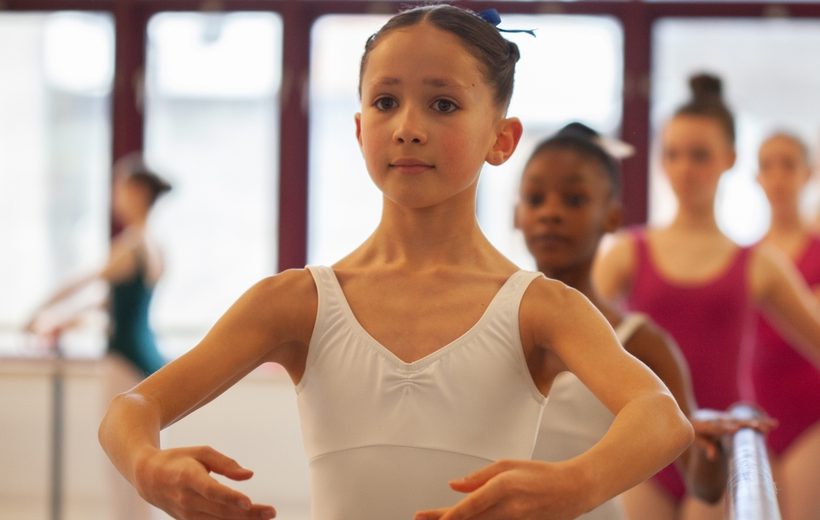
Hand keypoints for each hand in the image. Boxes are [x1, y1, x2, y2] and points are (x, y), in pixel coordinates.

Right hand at [134, 445, 275, 518]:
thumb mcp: (201, 452)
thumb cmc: (179, 460)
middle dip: (248, 514)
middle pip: (220, 510)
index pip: (211, 491)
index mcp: (188, 477)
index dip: (230, 498)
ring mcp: (186, 514)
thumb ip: (226, 463)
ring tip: (266, 518)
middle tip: (271, 512)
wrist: (148, 478)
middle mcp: (187, 499)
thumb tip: (249, 475)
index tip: (248, 502)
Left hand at [414, 460, 584, 519]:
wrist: (573, 489)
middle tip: (422, 519)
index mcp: (503, 488)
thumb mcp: (508, 465)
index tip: (429, 518)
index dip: (447, 516)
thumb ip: (479, 477)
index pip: (469, 507)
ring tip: (439, 519)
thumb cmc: (542, 474)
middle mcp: (508, 510)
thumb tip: (454, 486)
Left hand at [690, 408, 777, 459]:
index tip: (734, 429)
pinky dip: (761, 422)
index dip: (725, 428)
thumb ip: (705, 446)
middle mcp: (720, 419)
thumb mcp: (697, 438)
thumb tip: (713, 457)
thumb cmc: (697, 432)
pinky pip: (749, 421)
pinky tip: (774, 424)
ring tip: (771, 426)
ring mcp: (729, 419)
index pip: (717, 426)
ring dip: (758, 423)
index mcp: (708, 424)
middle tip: (758, 426)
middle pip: (734, 422)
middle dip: (746, 424)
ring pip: (744, 421)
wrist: (698, 417)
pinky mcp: (736, 420)